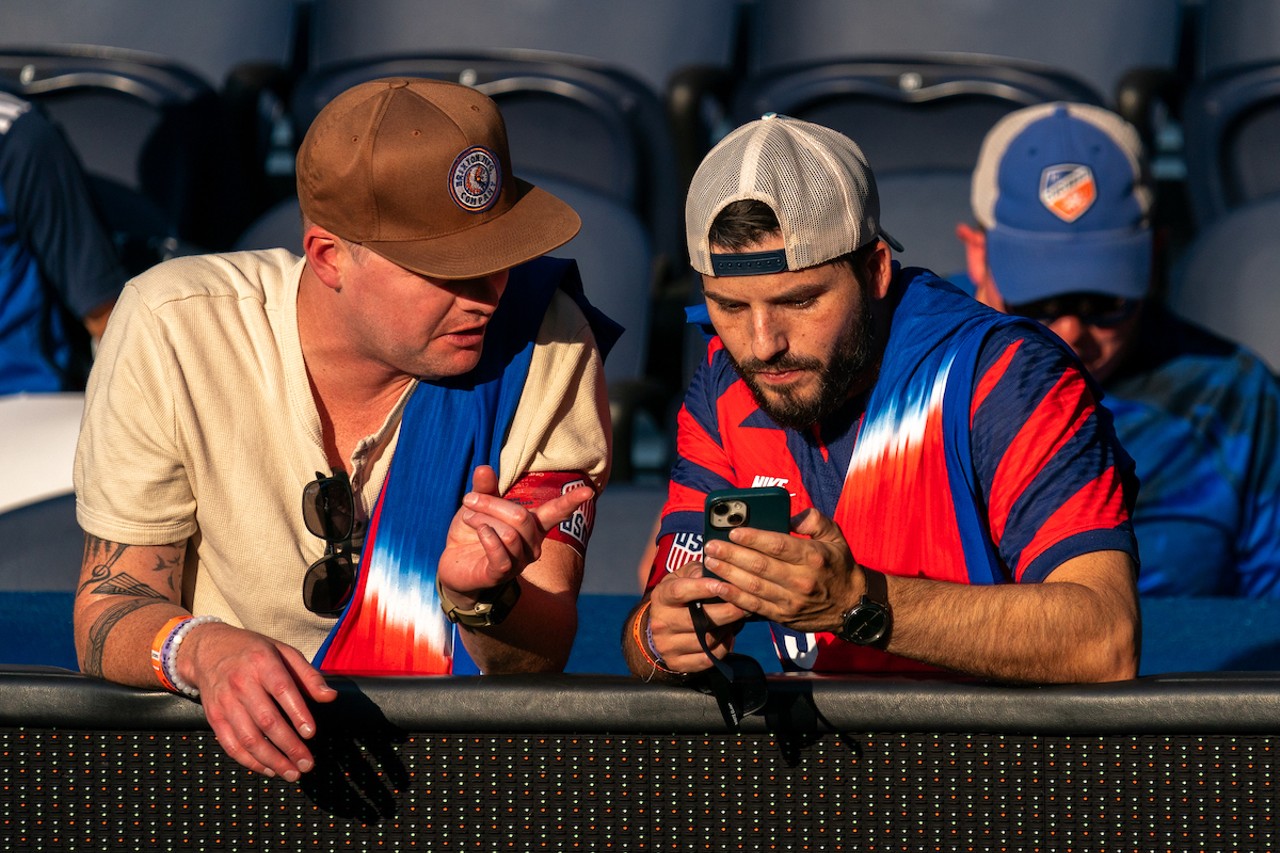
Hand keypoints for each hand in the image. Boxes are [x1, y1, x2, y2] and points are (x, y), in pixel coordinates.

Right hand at [178, 621, 336, 779]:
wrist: (209, 649)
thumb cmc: (254, 652)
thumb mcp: (284, 652)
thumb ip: (308, 675)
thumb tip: (330, 697)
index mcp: (262, 663)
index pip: (282, 690)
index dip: (297, 713)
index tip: (311, 733)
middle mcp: (241, 683)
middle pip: (266, 720)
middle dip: (289, 746)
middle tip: (307, 763)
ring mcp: (225, 702)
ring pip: (248, 738)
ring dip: (271, 760)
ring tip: (292, 773)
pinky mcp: (214, 717)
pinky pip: (231, 745)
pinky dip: (250, 761)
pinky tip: (269, 769)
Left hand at [437, 465, 592, 604]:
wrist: (454, 567)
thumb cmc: (472, 534)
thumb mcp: (477, 507)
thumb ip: (484, 489)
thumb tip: (484, 468)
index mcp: (532, 525)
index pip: (556, 512)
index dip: (571, 501)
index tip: (588, 491)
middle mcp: (532, 545)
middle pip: (522, 517)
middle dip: (491, 504)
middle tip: (468, 499)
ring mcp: (519, 562)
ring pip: (510, 534)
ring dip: (483, 520)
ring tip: (467, 518)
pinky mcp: (501, 575)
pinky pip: (501, 554)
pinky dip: (488, 538)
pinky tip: (479, 532)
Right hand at [646, 561, 748, 672]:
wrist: (660, 628)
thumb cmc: (679, 597)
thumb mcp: (682, 578)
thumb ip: (696, 571)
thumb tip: (714, 569)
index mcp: (661, 597)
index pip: (680, 591)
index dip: (703, 588)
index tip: (724, 585)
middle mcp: (661, 622)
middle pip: (697, 621)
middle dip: (726, 612)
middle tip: (745, 606)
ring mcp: (667, 645)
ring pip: (706, 640)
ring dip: (727, 630)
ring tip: (737, 620)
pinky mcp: (676, 663)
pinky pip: (708, 658)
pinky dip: (723, 648)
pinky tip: (728, 636)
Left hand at [700, 507, 862, 632]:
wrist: (851, 605)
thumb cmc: (838, 565)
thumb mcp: (835, 535)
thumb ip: (813, 520)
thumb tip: (788, 515)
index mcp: (813, 556)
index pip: (778, 545)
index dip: (753, 538)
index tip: (733, 531)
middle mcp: (801, 580)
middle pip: (760, 566)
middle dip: (731, 555)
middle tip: (711, 546)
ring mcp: (791, 601)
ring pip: (753, 587)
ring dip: (728, 574)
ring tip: (710, 562)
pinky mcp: (783, 616)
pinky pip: (754, 607)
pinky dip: (734, 597)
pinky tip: (718, 587)